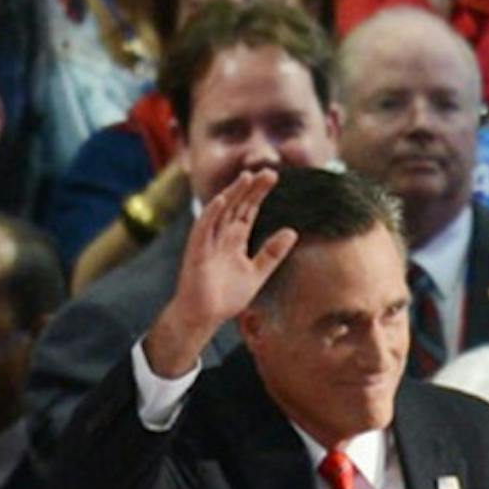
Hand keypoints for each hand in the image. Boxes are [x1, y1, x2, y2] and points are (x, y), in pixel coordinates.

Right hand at [146, 170, 295, 377]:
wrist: (205, 316)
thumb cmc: (226, 296)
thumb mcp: (257, 273)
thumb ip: (272, 253)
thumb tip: (292, 232)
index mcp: (235, 240)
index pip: (248, 211)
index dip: (259, 194)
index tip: (273, 177)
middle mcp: (221, 236)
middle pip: (237, 207)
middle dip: (250, 189)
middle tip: (268, 172)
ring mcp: (208, 242)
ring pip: (220, 212)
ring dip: (232, 195)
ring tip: (246, 178)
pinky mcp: (197, 252)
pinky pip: (203, 229)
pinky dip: (212, 214)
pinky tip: (223, 200)